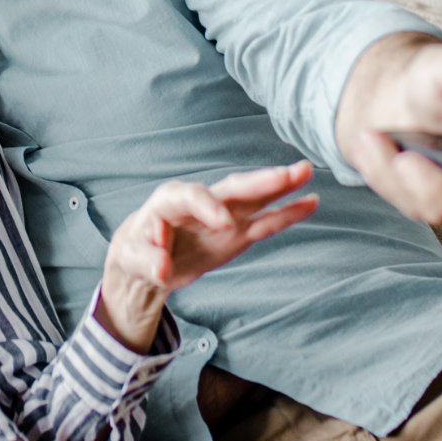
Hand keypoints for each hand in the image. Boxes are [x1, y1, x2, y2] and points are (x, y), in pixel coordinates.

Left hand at [97, 161, 317, 350]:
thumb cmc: (135, 251)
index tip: (225, 224)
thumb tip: (163, 268)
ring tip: (306, 172)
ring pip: (254, 198)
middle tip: (289, 173)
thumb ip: (146, 262)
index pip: (191, 196)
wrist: (146, 258)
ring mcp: (223, 216)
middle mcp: (202, 202)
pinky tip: (310, 202)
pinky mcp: (237, 233)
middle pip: (232, 188)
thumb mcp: (131, 259)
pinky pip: (265, 222)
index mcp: (170, 201)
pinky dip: (286, 213)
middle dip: (259, 180)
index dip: (208, 207)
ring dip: (280, 186)